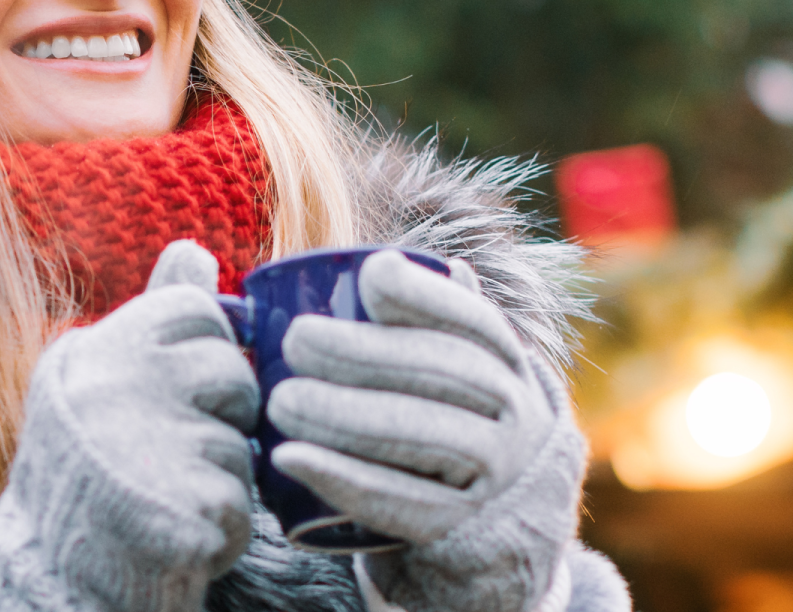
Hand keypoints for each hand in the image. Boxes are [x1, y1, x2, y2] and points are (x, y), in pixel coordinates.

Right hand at [0, 239, 258, 611]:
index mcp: (99, 348)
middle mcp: (120, 386)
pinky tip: (176, 528)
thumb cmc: (88, 464)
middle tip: (168, 448)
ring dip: (219, 473)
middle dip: (220, 414)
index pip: (197, 311)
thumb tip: (195, 249)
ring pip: (240, 440)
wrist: (53, 568)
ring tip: (166, 490)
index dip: (203, 352)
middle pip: (232, 372)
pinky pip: (240, 501)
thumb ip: (155, 314)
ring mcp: (153, 446)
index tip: (174, 388)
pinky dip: (220, 525)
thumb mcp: (104, 377)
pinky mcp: (187, 506)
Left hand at [267, 250, 584, 611]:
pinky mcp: (460, 529)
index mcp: (507, 365)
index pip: (474, 322)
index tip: (370, 277)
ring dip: (345, 415)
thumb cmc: (457, 424)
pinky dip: (341, 478)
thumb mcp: (465, 373)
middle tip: (295, 339)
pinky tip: (289, 457)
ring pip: (424, 435)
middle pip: (442, 374)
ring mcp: (494, 474)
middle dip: (363, 351)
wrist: (503, 527)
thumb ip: (431, 323)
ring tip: (280, 399)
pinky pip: (401, 503)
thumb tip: (382, 262)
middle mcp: (513, 415)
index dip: (426, 294)